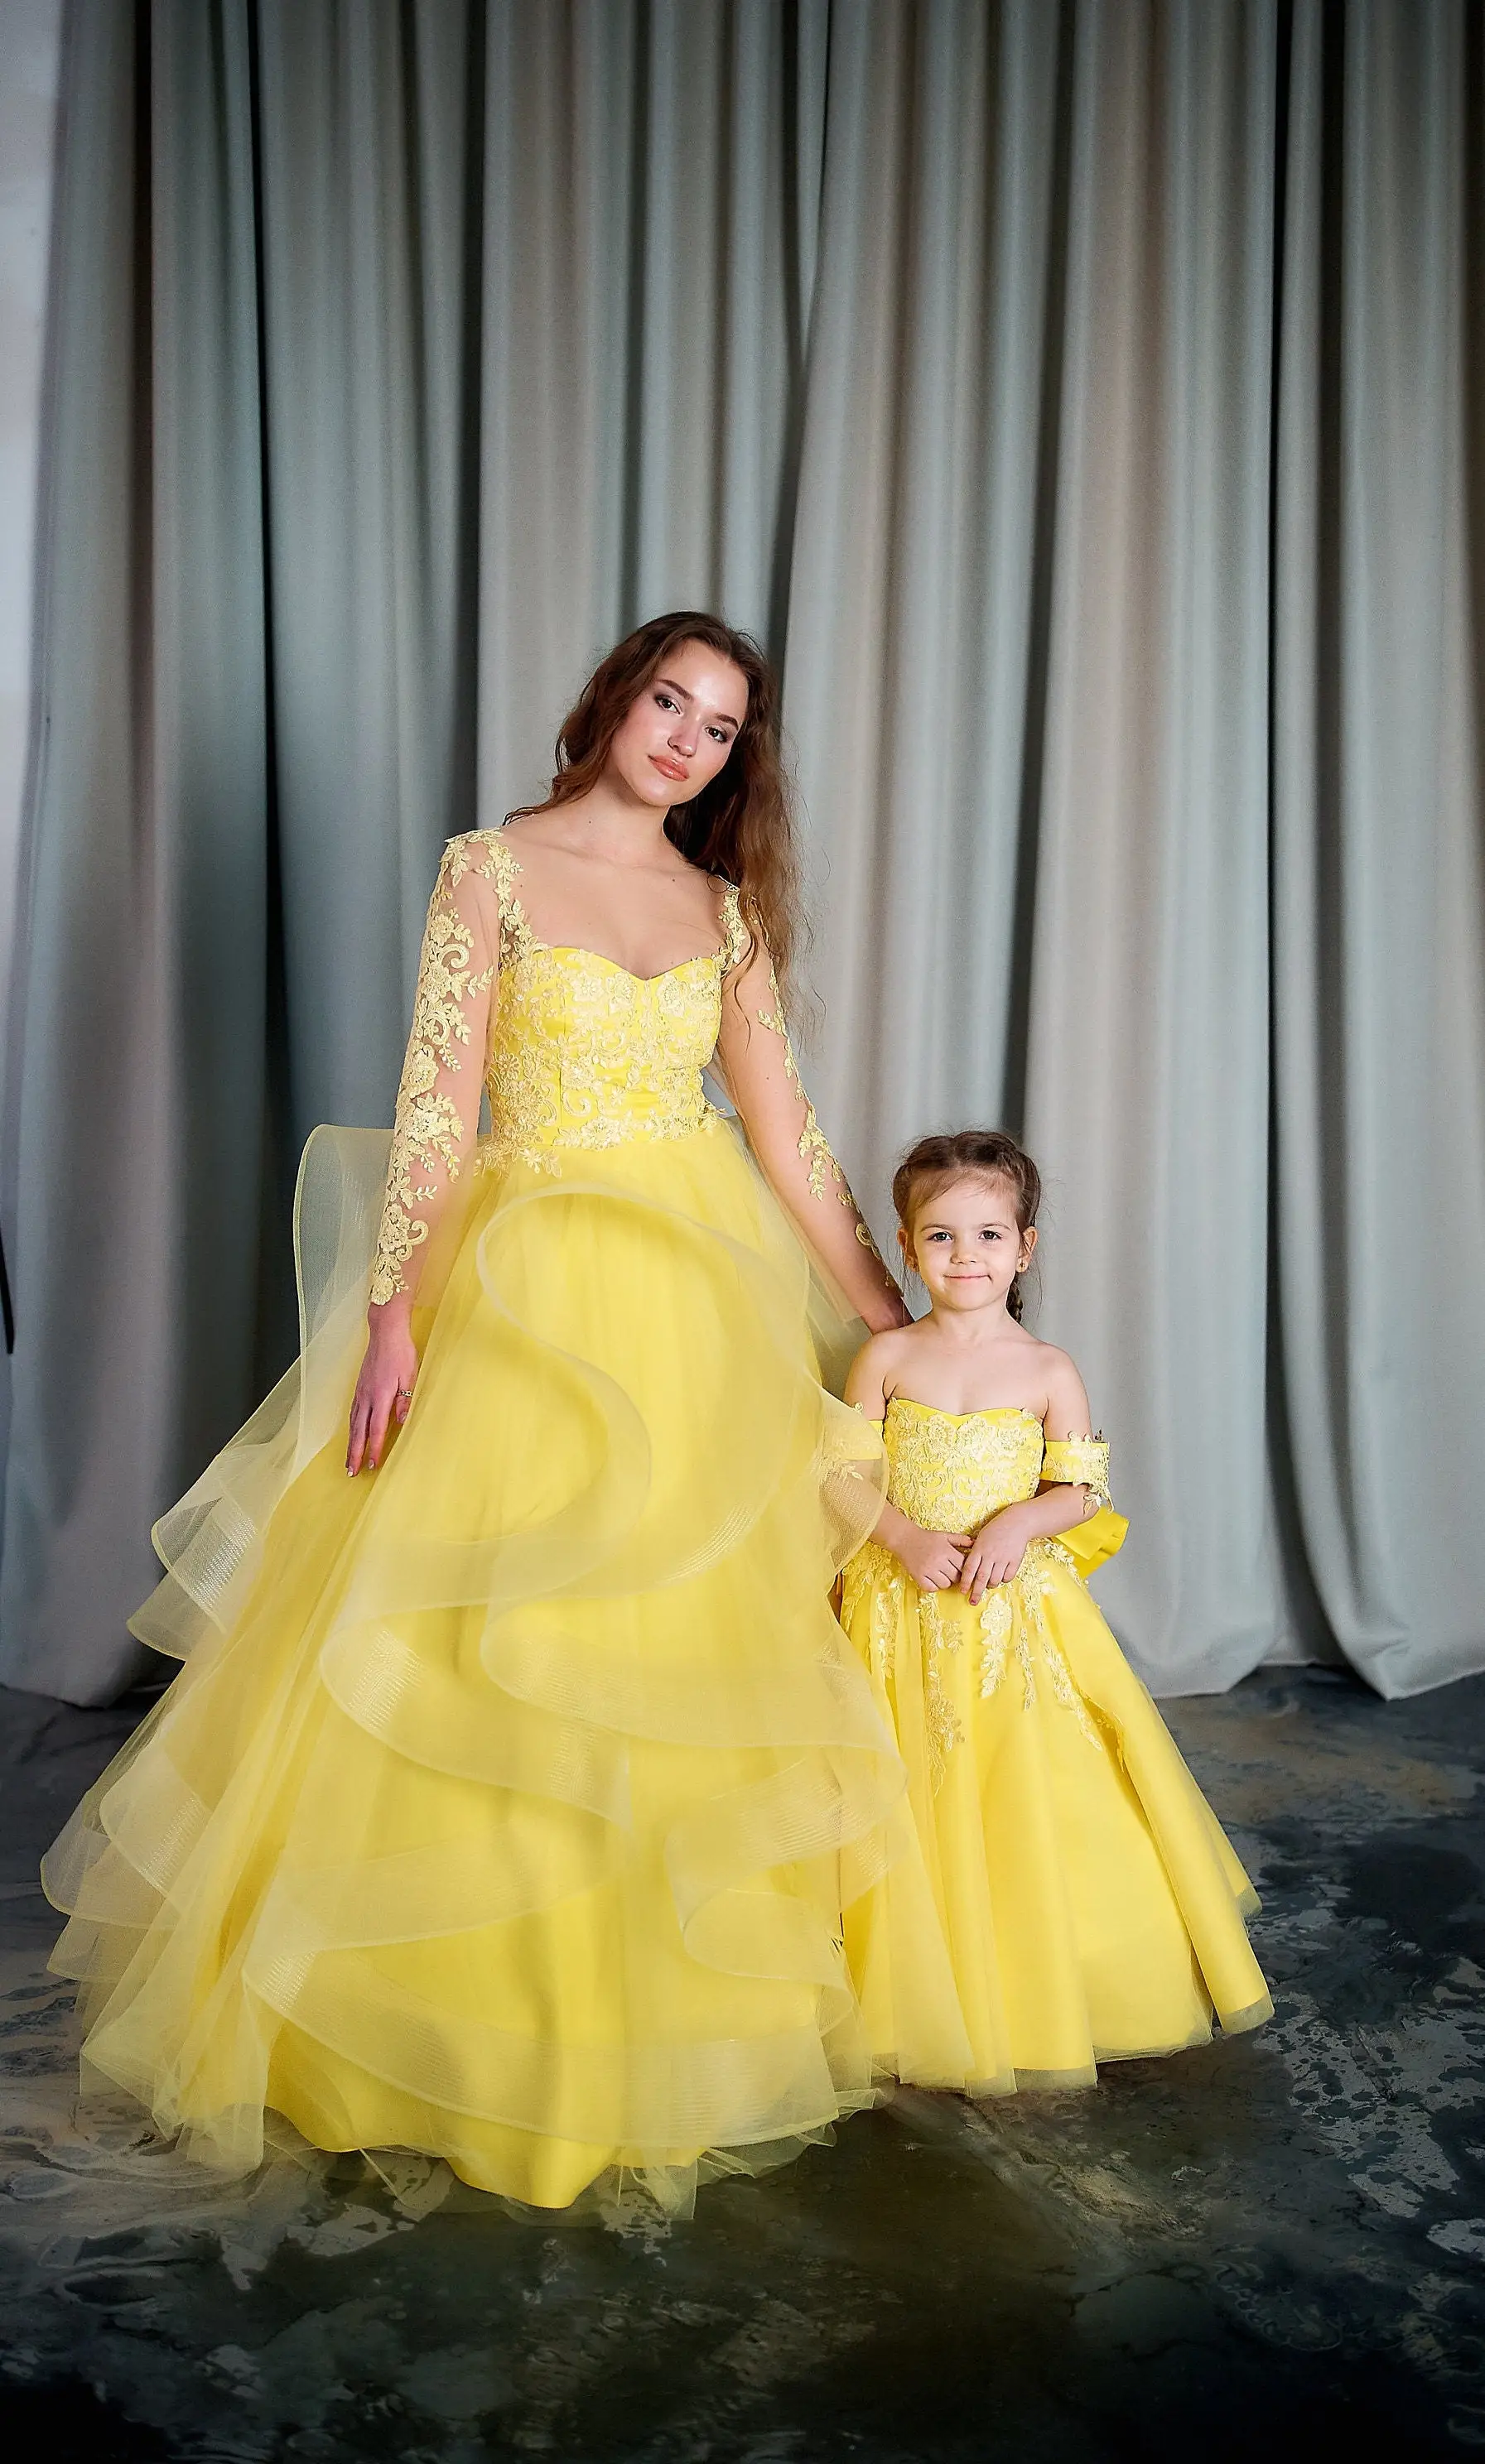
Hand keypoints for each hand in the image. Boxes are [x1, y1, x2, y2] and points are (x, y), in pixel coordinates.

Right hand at [347, 1301, 418, 1474]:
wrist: (385, 1332)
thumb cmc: (400, 1352)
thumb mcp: (410, 1376)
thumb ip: (405, 1400)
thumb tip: (401, 1421)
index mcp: (381, 1395)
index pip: (377, 1428)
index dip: (374, 1448)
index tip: (372, 1464)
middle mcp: (367, 1396)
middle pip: (359, 1431)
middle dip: (354, 1452)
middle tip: (351, 1471)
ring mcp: (360, 1391)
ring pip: (353, 1423)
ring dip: (350, 1443)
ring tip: (348, 1459)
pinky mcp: (359, 1387)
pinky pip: (352, 1412)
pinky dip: (350, 1427)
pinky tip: (351, 1434)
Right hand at [894, 1523, 971, 1592]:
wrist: (904, 1539)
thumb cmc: (927, 1537)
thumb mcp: (945, 1536)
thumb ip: (961, 1540)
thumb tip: (975, 1543)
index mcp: (946, 1551)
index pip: (964, 1566)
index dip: (965, 1568)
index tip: (961, 1568)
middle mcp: (938, 1561)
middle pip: (956, 1577)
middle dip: (956, 1576)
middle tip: (951, 1572)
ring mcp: (927, 1570)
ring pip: (945, 1584)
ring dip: (945, 1582)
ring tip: (942, 1575)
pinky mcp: (918, 1577)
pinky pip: (931, 1588)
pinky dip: (934, 1586)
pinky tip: (933, 1579)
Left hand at [959, 1506, 1034, 1603]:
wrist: (1016, 1523)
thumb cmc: (995, 1530)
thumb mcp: (980, 1538)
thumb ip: (975, 1553)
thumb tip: (968, 1571)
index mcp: (979, 1549)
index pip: (969, 1569)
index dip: (965, 1581)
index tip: (962, 1591)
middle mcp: (990, 1555)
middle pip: (981, 1578)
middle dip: (976, 1592)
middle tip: (972, 1602)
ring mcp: (1003, 1558)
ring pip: (995, 1580)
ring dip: (990, 1586)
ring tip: (988, 1586)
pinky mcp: (1015, 1561)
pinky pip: (1008, 1577)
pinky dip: (1003, 1580)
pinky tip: (1001, 1577)